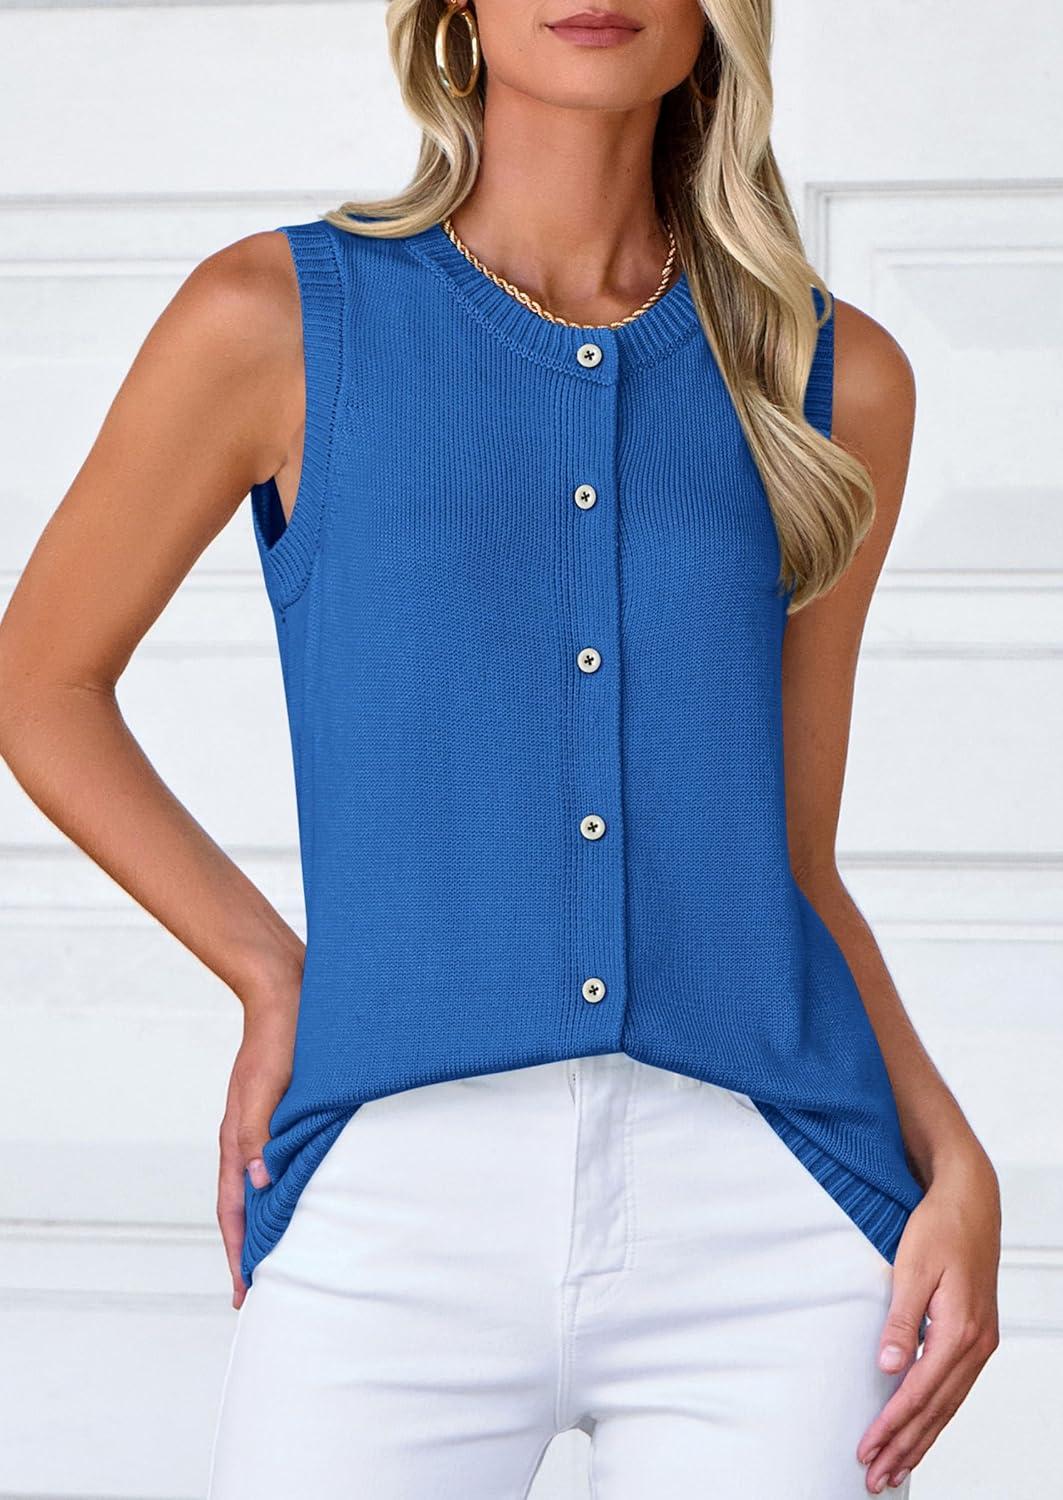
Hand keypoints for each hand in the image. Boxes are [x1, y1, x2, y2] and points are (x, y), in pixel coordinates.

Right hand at [217, 979, 300, 1308]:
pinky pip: (285, 1158)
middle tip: (264, 1287)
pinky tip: (310, 1193)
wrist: (291, 989)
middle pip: (246, 1204)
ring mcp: (267, 1123)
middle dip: (252, 1245)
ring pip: (267, 1183)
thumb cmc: (280, 1036)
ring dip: (274, 1217)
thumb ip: (258, 1135)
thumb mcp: (266, 1088)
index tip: (245, 1293)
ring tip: (288, 1250)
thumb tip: (258, 1186)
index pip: (233, 1208)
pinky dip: (291, 1184)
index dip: (238, 1251)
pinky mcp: (288, 1108)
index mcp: (238, 1137)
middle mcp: (250, 1136)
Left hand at [857, 1151, 1000, 1491]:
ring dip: (921, 1440)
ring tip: (897, 1469)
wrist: (972, 1201)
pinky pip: (956, 1390)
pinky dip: (937, 1417)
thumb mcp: (912, 1268)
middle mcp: (976, 1345)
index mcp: (959, 1330)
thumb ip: (901, 1320)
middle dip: (905, 1448)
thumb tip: (888, 1368)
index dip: (891, 1426)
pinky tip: (923, 1432)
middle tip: (876, 1479)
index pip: (917, 1393)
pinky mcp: (977, 1337)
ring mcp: (981, 1344)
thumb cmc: (939, 1228)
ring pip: (948, 1406)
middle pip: (935, 1411)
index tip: (867, 1450)